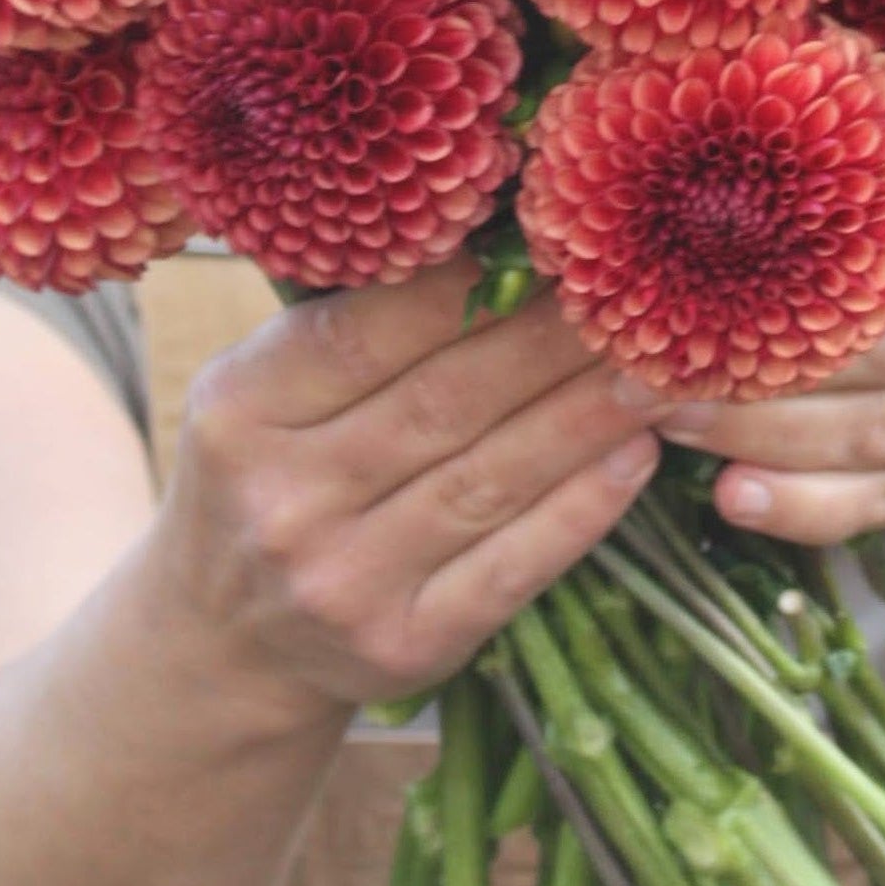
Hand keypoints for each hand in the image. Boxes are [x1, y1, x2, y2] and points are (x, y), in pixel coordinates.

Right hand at [148, 260, 663, 708]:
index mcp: (239, 413)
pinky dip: (584, 505)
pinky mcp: (406, 646)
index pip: (363, 334)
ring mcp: (345, 583)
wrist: (226, 644)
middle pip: (443, 402)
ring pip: (492, 478)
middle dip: (551, 340)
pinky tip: (637, 455)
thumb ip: (351, 326)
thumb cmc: (266, 476)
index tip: (547, 241)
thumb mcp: (262, 395)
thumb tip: (498, 238)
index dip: (464, 287)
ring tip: (658, 365)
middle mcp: (284, 501)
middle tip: (633, 291)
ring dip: (588, 416)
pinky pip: (514, 564)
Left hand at [654, 217, 884, 543]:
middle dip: (757, 356)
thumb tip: (756, 126)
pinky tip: (733, 498)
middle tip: (654, 352)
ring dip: (759, 434)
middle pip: (876, 350)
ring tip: (667, 417)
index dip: (805, 247)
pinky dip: (802, 508)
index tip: (707, 240)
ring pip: (866, 434)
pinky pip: (877, 504)